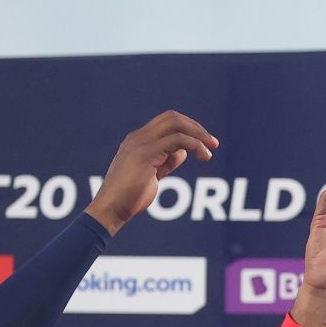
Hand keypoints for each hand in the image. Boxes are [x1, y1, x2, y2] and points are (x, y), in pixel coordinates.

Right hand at [85, 111, 218, 234]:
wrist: (112, 208)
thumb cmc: (131, 196)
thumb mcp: (153, 174)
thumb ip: (166, 161)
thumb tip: (183, 152)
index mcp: (138, 140)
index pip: (166, 122)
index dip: (188, 128)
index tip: (205, 143)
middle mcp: (138, 137)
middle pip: (172, 117)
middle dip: (196, 127)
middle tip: (213, 143)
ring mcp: (141, 143)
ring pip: (176, 124)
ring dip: (199, 134)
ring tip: (211, 150)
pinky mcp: (146, 153)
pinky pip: (177, 140)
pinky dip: (195, 145)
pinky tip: (203, 156)